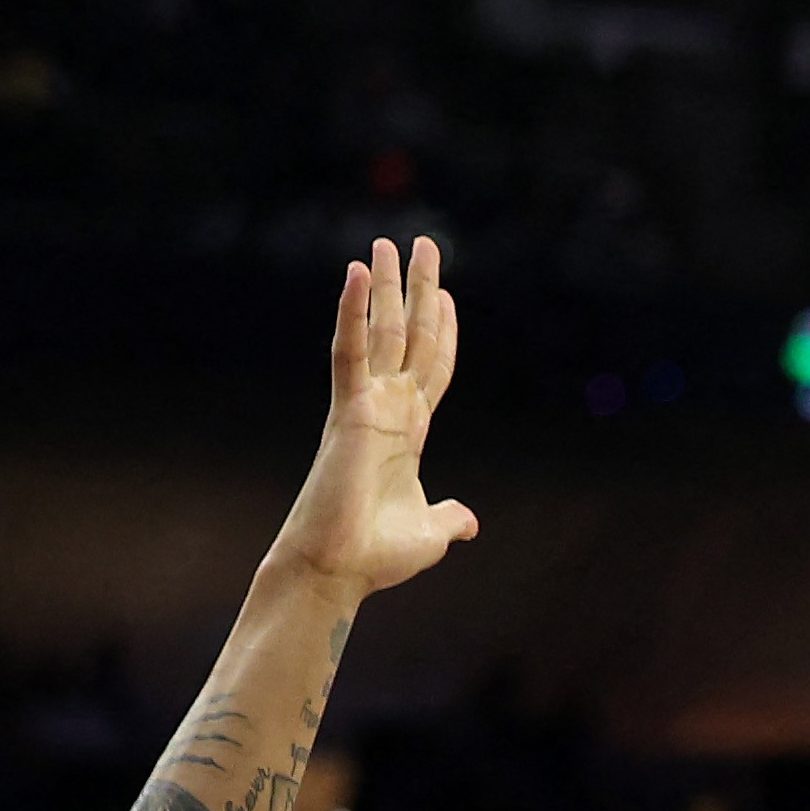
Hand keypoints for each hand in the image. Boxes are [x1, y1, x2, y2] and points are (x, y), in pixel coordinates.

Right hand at [266, 239, 480, 599]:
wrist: (340, 568)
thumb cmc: (376, 554)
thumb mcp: (432, 531)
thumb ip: (450, 517)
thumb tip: (468, 521)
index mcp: (409, 430)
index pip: (431, 367)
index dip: (443, 331)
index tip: (447, 295)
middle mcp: (388, 408)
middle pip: (409, 336)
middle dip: (418, 290)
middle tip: (424, 244)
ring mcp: (368, 404)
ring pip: (380, 333)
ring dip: (386, 286)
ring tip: (389, 242)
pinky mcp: (348, 409)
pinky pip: (349, 351)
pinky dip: (351, 311)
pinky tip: (356, 272)